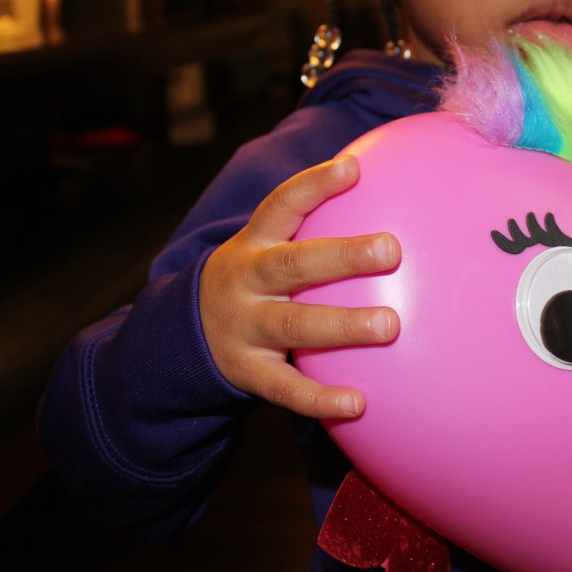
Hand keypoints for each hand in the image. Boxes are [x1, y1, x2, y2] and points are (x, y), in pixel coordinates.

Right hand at [199, 155, 399, 419]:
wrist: (180, 336)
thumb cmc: (253, 282)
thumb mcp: (265, 248)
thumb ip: (310, 228)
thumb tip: (385, 189)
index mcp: (253, 244)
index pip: (281, 205)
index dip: (314, 185)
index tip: (352, 168)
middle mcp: (246, 281)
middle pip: (293, 264)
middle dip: (342, 255)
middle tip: (391, 249)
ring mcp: (244, 328)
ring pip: (294, 325)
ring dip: (343, 326)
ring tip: (390, 325)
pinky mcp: (246, 372)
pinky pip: (285, 388)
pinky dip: (320, 398)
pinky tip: (359, 403)